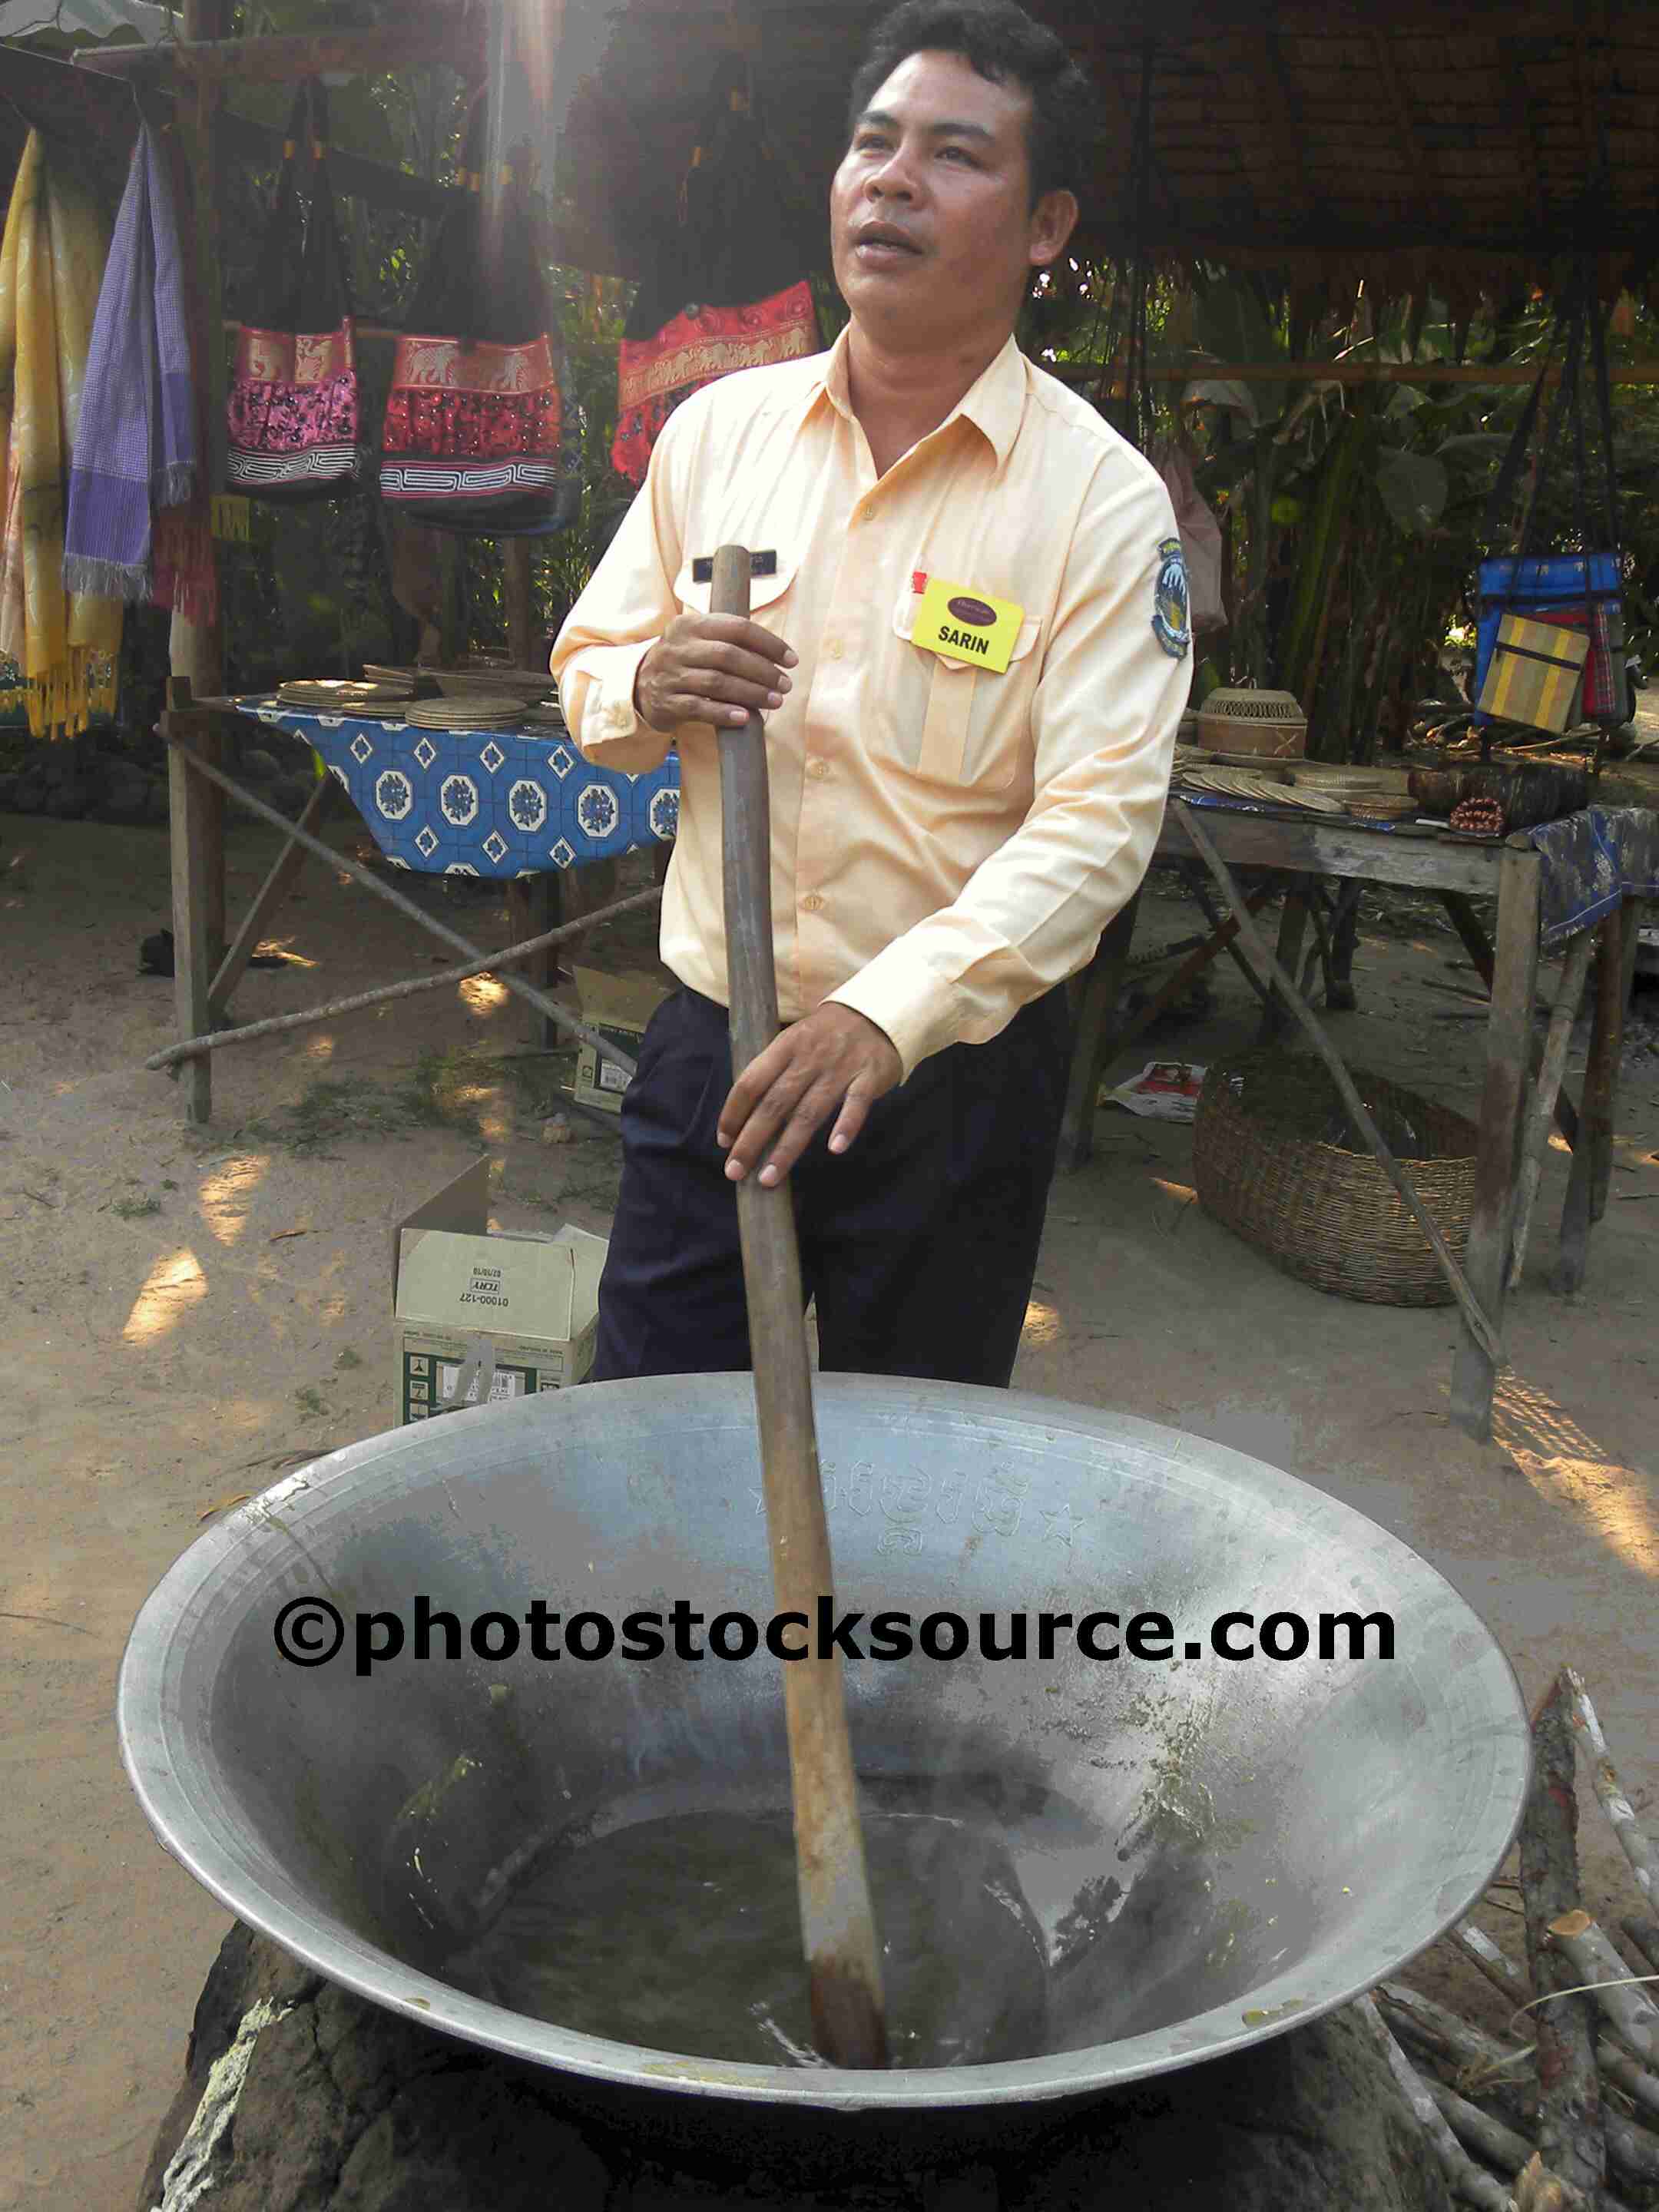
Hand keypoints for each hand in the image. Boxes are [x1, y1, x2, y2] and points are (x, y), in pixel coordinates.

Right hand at [634, 612, 797, 732]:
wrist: (641, 685)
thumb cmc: (684, 661)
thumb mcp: (698, 639)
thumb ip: (729, 640)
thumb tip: (778, 656)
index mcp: (690, 624)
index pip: (737, 628)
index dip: (769, 643)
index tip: (791, 659)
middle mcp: (678, 647)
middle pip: (729, 656)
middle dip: (763, 671)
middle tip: (785, 685)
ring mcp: (671, 675)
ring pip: (717, 683)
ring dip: (751, 693)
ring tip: (775, 701)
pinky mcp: (668, 703)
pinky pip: (700, 708)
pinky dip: (725, 713)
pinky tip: (746, 718)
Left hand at [718, 1004, 901, 1187]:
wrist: (877, 1012)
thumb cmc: (827, 1035)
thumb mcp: (795, 1041)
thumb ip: (774, 1072)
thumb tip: (745, 1116)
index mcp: (785, 1046)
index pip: (751, 1082)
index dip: (734, 1113)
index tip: (723, 1142)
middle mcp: (810, 1057)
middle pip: (774, 1104)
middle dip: (751, 1141)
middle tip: (735, 1171)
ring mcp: (840, 1068)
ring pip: (809, 1112)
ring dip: (787, 1148)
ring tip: (769, 1177)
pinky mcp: (869, 1077)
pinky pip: (856, 1104)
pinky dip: (846, 1126)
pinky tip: (835, 1149)